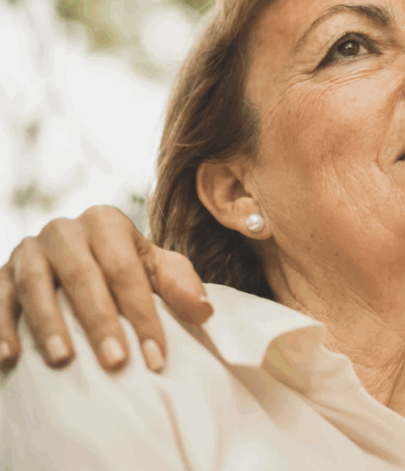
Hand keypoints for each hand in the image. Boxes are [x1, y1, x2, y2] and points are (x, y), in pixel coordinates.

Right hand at [0, 206, 213, 371]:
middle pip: (83, 277)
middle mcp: (64, 230)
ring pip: (36, 285)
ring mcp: (28, 250)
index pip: (127, 270)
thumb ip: (180, 285)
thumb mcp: (156, 269)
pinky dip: (1, 327)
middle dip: (101, 322)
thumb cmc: (124, 268)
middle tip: (116, 362)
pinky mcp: (0, 274)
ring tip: (63, 360)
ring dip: (48, 324)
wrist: (76, 260)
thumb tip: (204, 311)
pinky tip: (8, 357)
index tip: (157, 358)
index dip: (144, 315)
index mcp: (106, 222)